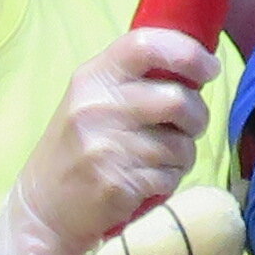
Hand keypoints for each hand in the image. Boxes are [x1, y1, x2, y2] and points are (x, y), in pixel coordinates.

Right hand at [18, 28, 218, 254]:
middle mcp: (97, 107)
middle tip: (191, 126)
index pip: (147, 45)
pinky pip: (170, 176)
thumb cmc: (76, 150)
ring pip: (180, 144)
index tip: (210, 69)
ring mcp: (106, 147)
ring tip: (160, 160)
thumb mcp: (91, 101)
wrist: (44, 209)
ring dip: (183, 155)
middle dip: (197, 116)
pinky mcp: (118, 183)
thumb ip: (132, 81)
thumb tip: (194, 71)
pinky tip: (147, 182)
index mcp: (93, 78)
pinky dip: (169, 180)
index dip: (188, 54)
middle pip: (177, 99)